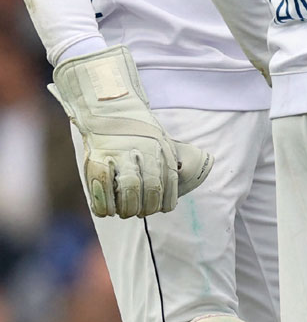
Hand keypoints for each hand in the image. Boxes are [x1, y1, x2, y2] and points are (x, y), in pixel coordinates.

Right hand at [51, 46, 212, 217]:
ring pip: (129, 188)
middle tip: (142, 213)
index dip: (167, 200)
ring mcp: (119, 154)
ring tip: (127, 213)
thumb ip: (169, 161)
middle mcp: (142, 150)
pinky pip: (102, 185)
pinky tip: (108, 210)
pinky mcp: (98, 158)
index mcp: (160, 147)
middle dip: (148, 206)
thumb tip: (194, 175)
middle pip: (150, 186)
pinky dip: (105, 204)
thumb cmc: (139, 131)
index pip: (169, 180)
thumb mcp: (161, 139)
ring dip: (129, 208)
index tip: (163, 209)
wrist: (109, 108)